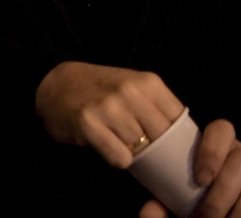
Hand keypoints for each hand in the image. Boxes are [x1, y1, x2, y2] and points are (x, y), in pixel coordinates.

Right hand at [35, 61, 184, 168]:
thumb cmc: (100, 89)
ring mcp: (109, 107)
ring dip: (132, 151)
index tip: (164, 140)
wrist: (55, 83)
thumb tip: (185, 138)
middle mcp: (130, 92)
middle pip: (162, 138)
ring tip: (117, 138)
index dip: (173, 136)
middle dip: (154, 146)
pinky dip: (116, 158)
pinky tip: (105, 144)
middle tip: (139, 143)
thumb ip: (158, 107)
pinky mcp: (89, 123)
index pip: (179, 121)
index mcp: (148, 82)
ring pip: (141, 150)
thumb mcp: (134, 87)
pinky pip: (120, 159)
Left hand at [138, 120, 240, 217]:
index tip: (200, 179)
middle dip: (221, 194)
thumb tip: (148, 211)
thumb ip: (163, 203)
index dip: (211, 151)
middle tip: (205, 217)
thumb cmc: (198, 203)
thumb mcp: (178, 201)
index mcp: (220, 147)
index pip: (222, 130)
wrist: (222, 215)